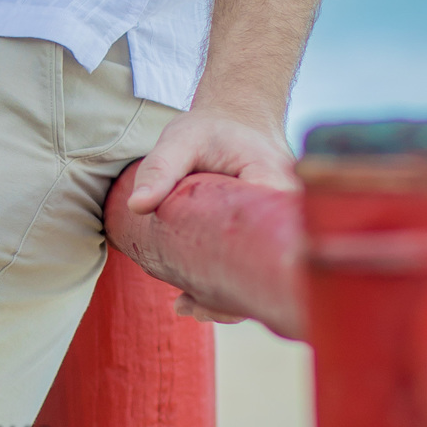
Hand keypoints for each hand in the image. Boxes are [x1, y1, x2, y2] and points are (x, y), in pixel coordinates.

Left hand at [127, 104, 296, 320]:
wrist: (238, 121)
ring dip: (232, 297)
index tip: (217, 288)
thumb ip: (161, 168)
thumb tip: (138, 206)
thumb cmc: (212, 129)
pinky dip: (232, 288)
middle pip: (271, 263)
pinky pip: (257, 269)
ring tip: (188, 305)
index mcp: (274, 181)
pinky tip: (197, 303)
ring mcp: (283, 228)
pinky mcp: (270, 238)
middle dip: (237, 293)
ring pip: (266, 273)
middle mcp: (288, 210)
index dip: (251, 267)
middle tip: (190, 304)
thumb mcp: (181, 138)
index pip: (272, 232)